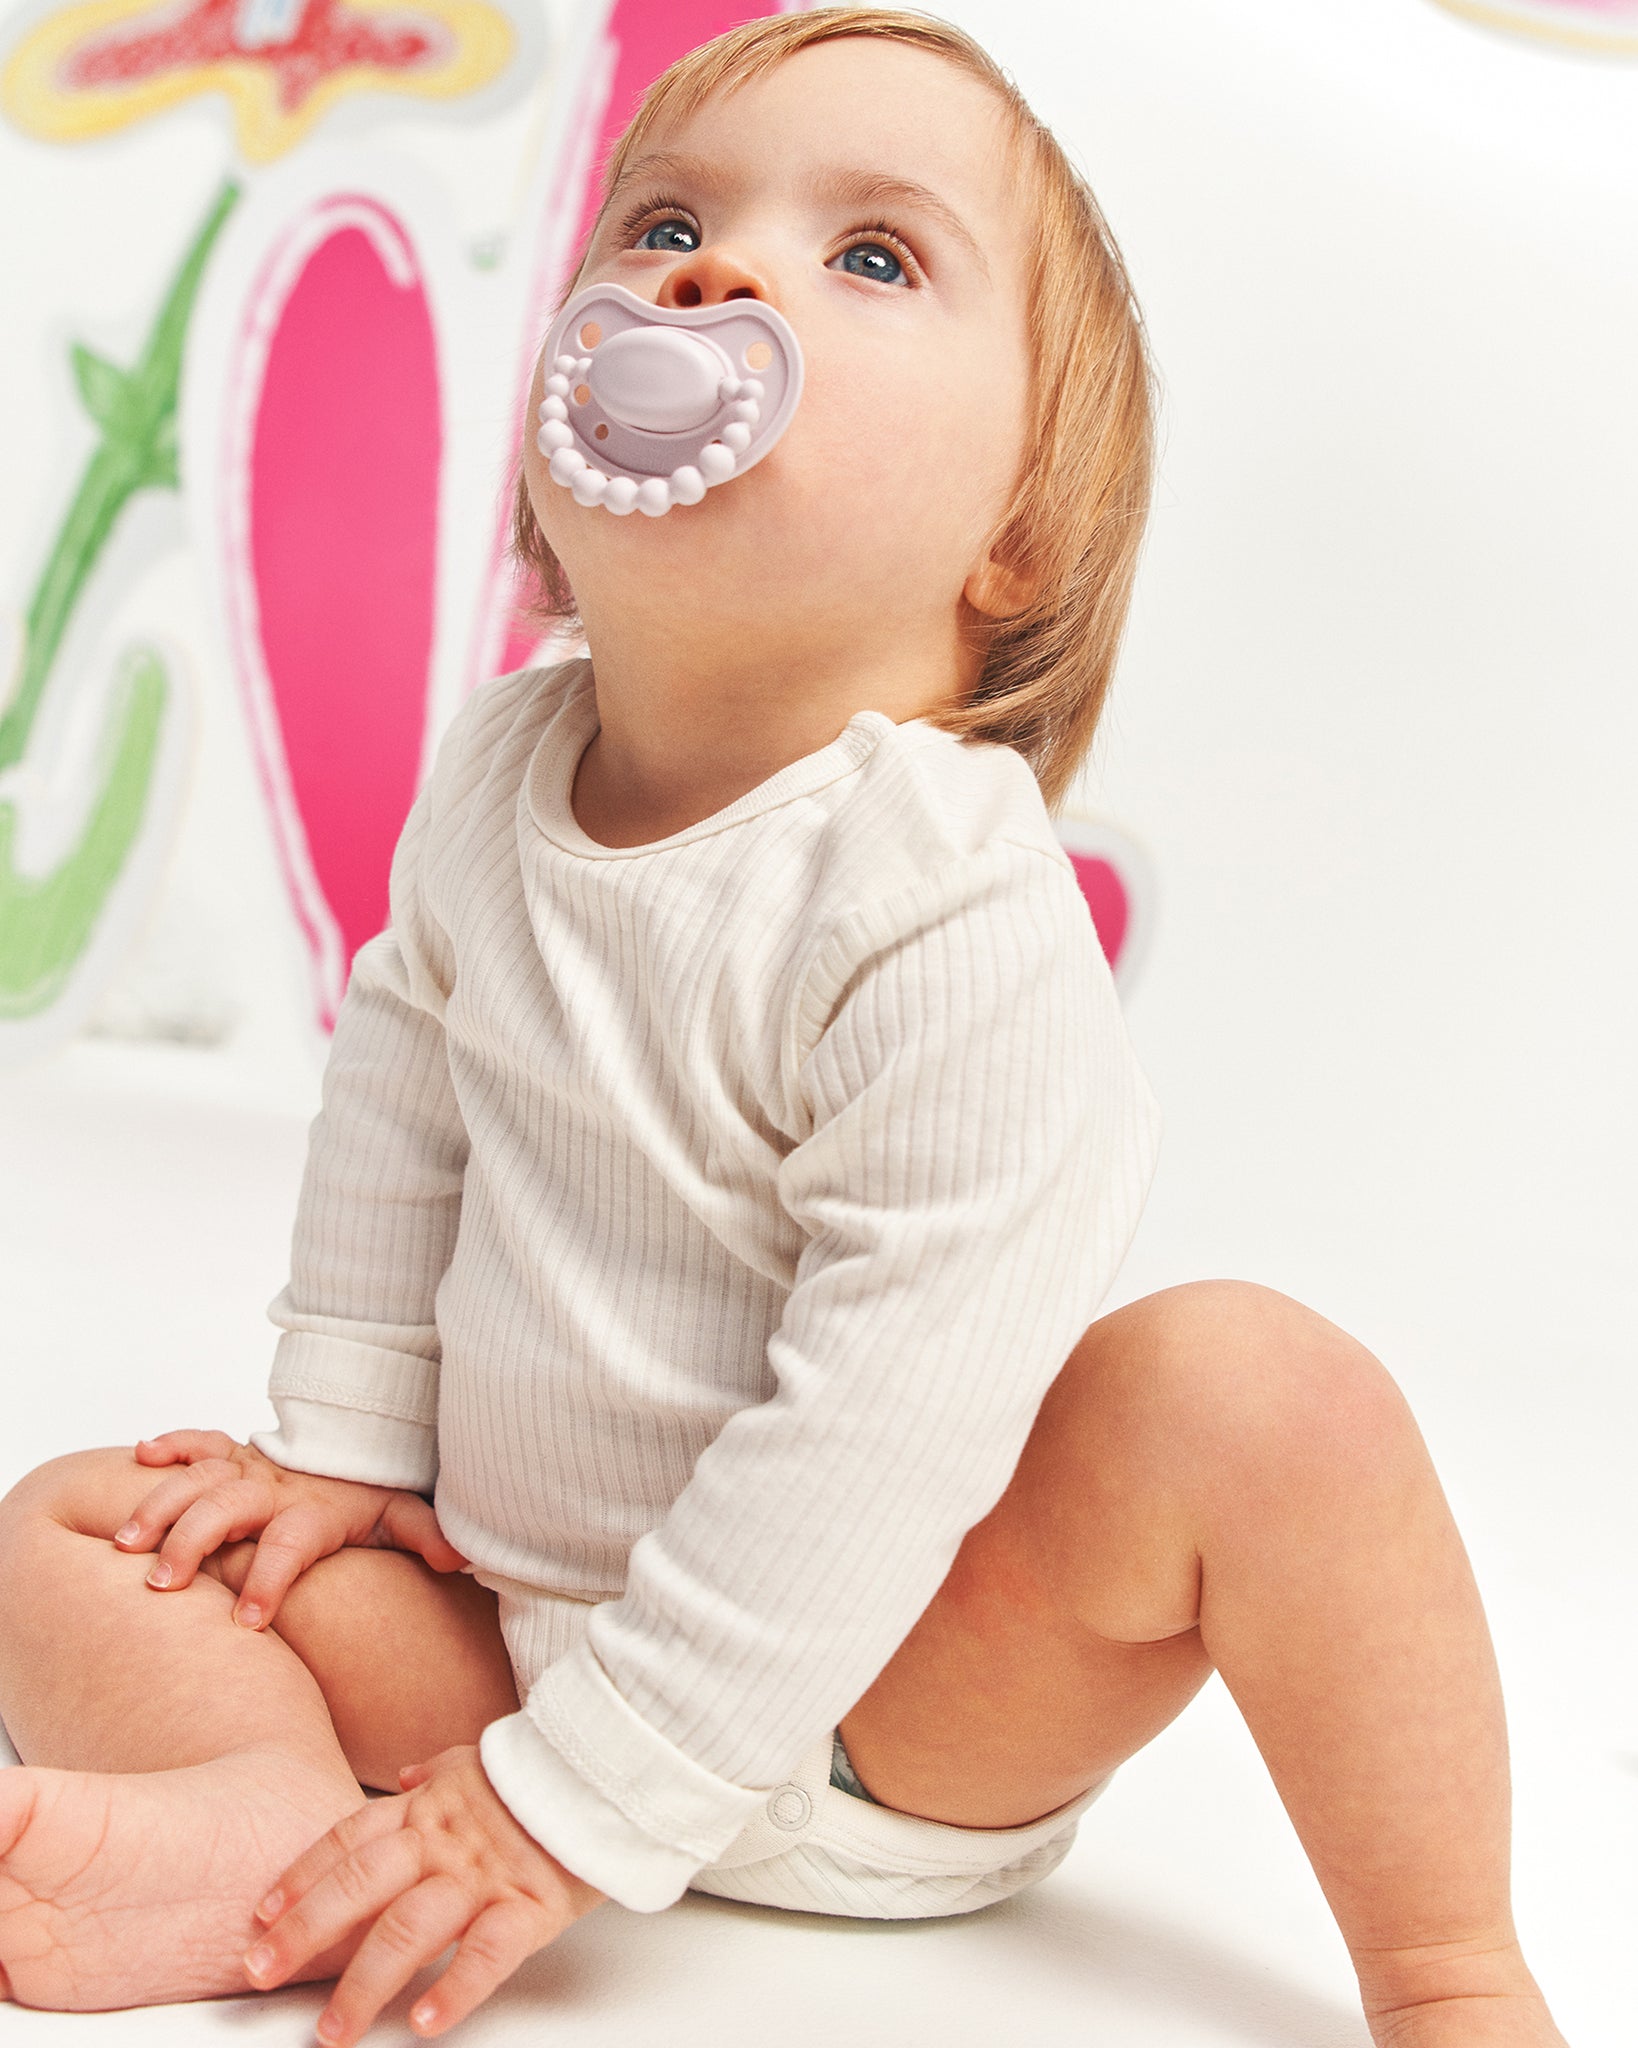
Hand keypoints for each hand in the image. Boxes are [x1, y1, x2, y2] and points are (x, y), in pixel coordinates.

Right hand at [113, 1429, 467, 1630]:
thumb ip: (423, 1534)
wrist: (354, 1438)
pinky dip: (169, 1443)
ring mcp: (247, 1466)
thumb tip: (458, 1558)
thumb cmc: (365, 1491)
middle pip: (225, 1509)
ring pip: (196, 1479)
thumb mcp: (397, 1514)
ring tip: (124, 1544)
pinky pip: (197, 1439)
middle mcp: (273, 1488)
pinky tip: (138, 1455)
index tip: (246, 1621)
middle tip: (160, 1584)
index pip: (290, 1545)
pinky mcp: (230, 1451)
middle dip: (190, 1543)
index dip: (271, 1580)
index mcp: (312, 1511)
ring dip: (158, 1506)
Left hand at [242, 1743, 606, 2042]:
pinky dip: (454, 1988)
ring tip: (333, 2032)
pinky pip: (487, 1951)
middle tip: (258, 1972)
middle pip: (361, 1884)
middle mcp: (446, 1842)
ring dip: (364, 1982)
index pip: (350, 1839)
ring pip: (410, 1927)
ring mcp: (486, 1875)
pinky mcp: (532, 1906)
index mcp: (431, 1808)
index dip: (301, 1875)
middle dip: (305, 1931)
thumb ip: (436, 1773)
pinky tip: (423, 2022)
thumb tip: (402, 1778)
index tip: (260, 1914)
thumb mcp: (482, 1760)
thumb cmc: (547, 1773)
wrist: (613, 1764)